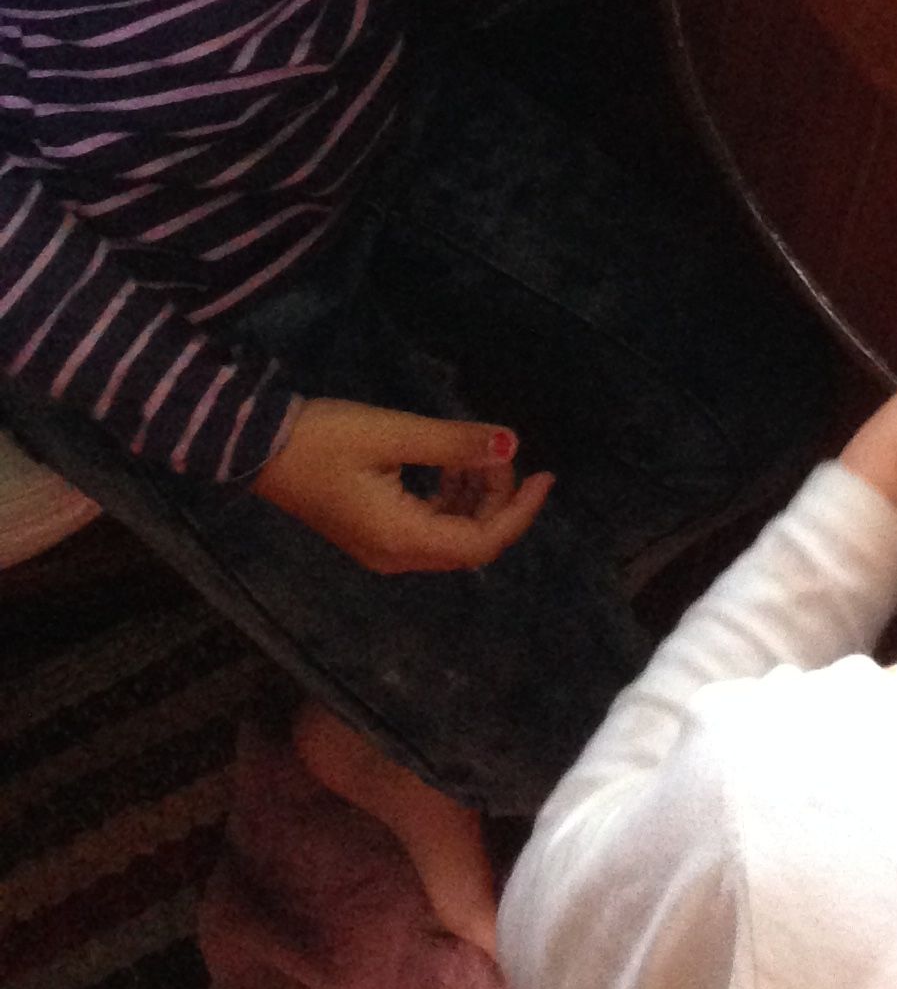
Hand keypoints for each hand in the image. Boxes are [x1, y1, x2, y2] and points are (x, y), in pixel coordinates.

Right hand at [250, 397, 554, 574]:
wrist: (258, 448)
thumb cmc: (325, 439)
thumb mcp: (394, 433)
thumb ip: (455, 443)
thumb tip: (513, 444)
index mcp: (401, 539)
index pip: (481, 542)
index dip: (519, 512)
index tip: (545, 475)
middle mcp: (395, 555)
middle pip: (470, 542)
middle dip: (498, 499)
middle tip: (501, 451)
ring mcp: (382, 547)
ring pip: (451, 534)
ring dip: (475, 497)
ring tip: (475, 451)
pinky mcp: (373, 531)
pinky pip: (429, 524)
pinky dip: (451, 497)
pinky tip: (450, 462)